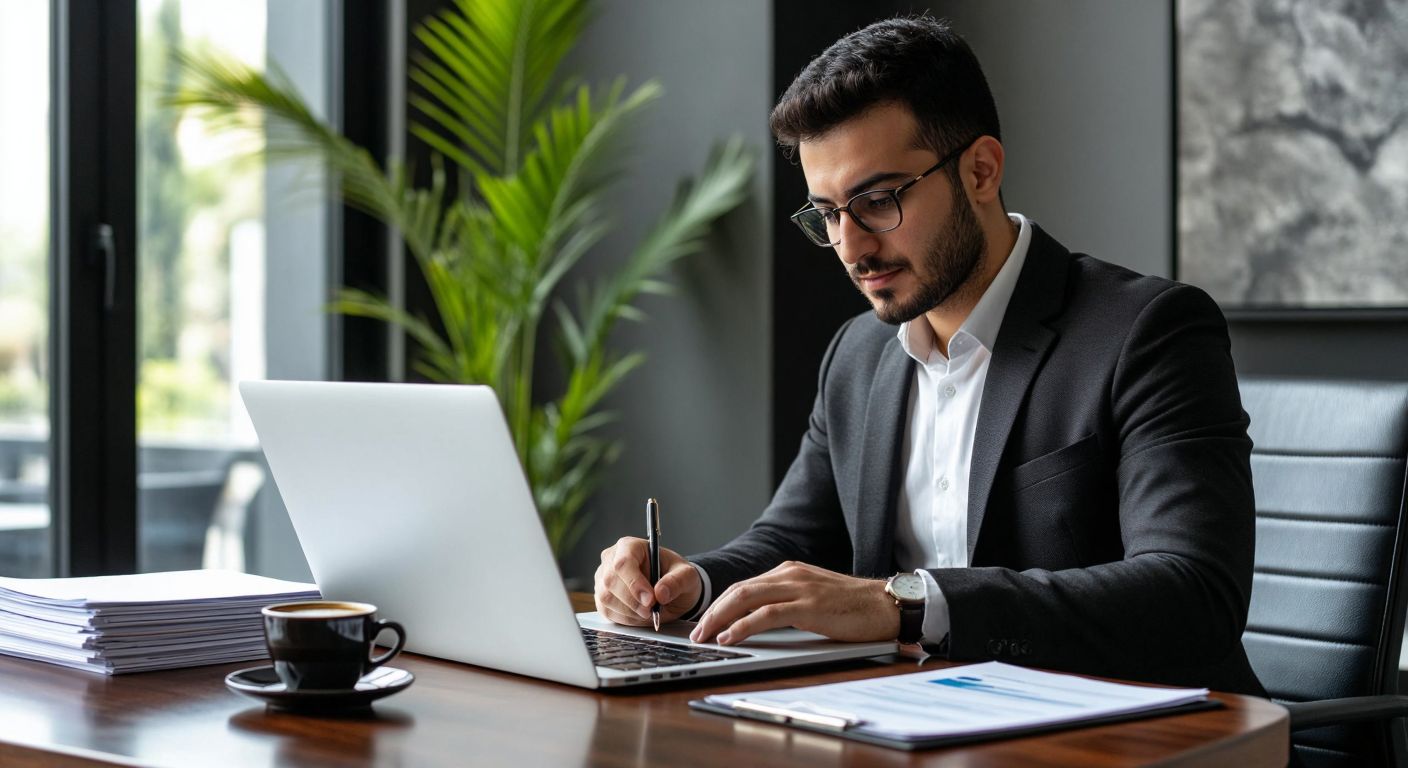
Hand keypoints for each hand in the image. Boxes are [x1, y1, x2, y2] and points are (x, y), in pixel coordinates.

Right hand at [594, 537, 700, 626]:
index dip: (634, 583)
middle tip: (652, 610)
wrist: (670, 589)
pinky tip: (639, 615)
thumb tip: (661, 593)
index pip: (623, 563)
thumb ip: (677, 581)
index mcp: (630, 546)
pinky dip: (625, 619)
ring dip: (630, 612)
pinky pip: (606, 611)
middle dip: (633, 601)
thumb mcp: (686, 575)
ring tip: (649, 612)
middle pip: (611, 581)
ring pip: (606, 598)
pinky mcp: (602, 597)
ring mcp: (603, 578)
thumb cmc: (676, 576)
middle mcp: (612, 559)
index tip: (651, 600)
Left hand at [689, 561, 898, 644]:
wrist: (886, 604)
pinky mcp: (808, 606)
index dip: (720, 604)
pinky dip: (742, 626)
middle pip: (738, 590)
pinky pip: (766, 615)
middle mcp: (790, 574)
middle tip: (696, 632)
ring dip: (720, 619)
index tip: (705, 621)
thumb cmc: (854, 606)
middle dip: (712, 612)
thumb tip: (760, 620)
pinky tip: (730, 637)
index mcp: (789, 571)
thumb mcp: (814, 597)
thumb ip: (789, 601)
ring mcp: (799, 588)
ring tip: (705, 636)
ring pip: (746, 599)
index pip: (744, 586)